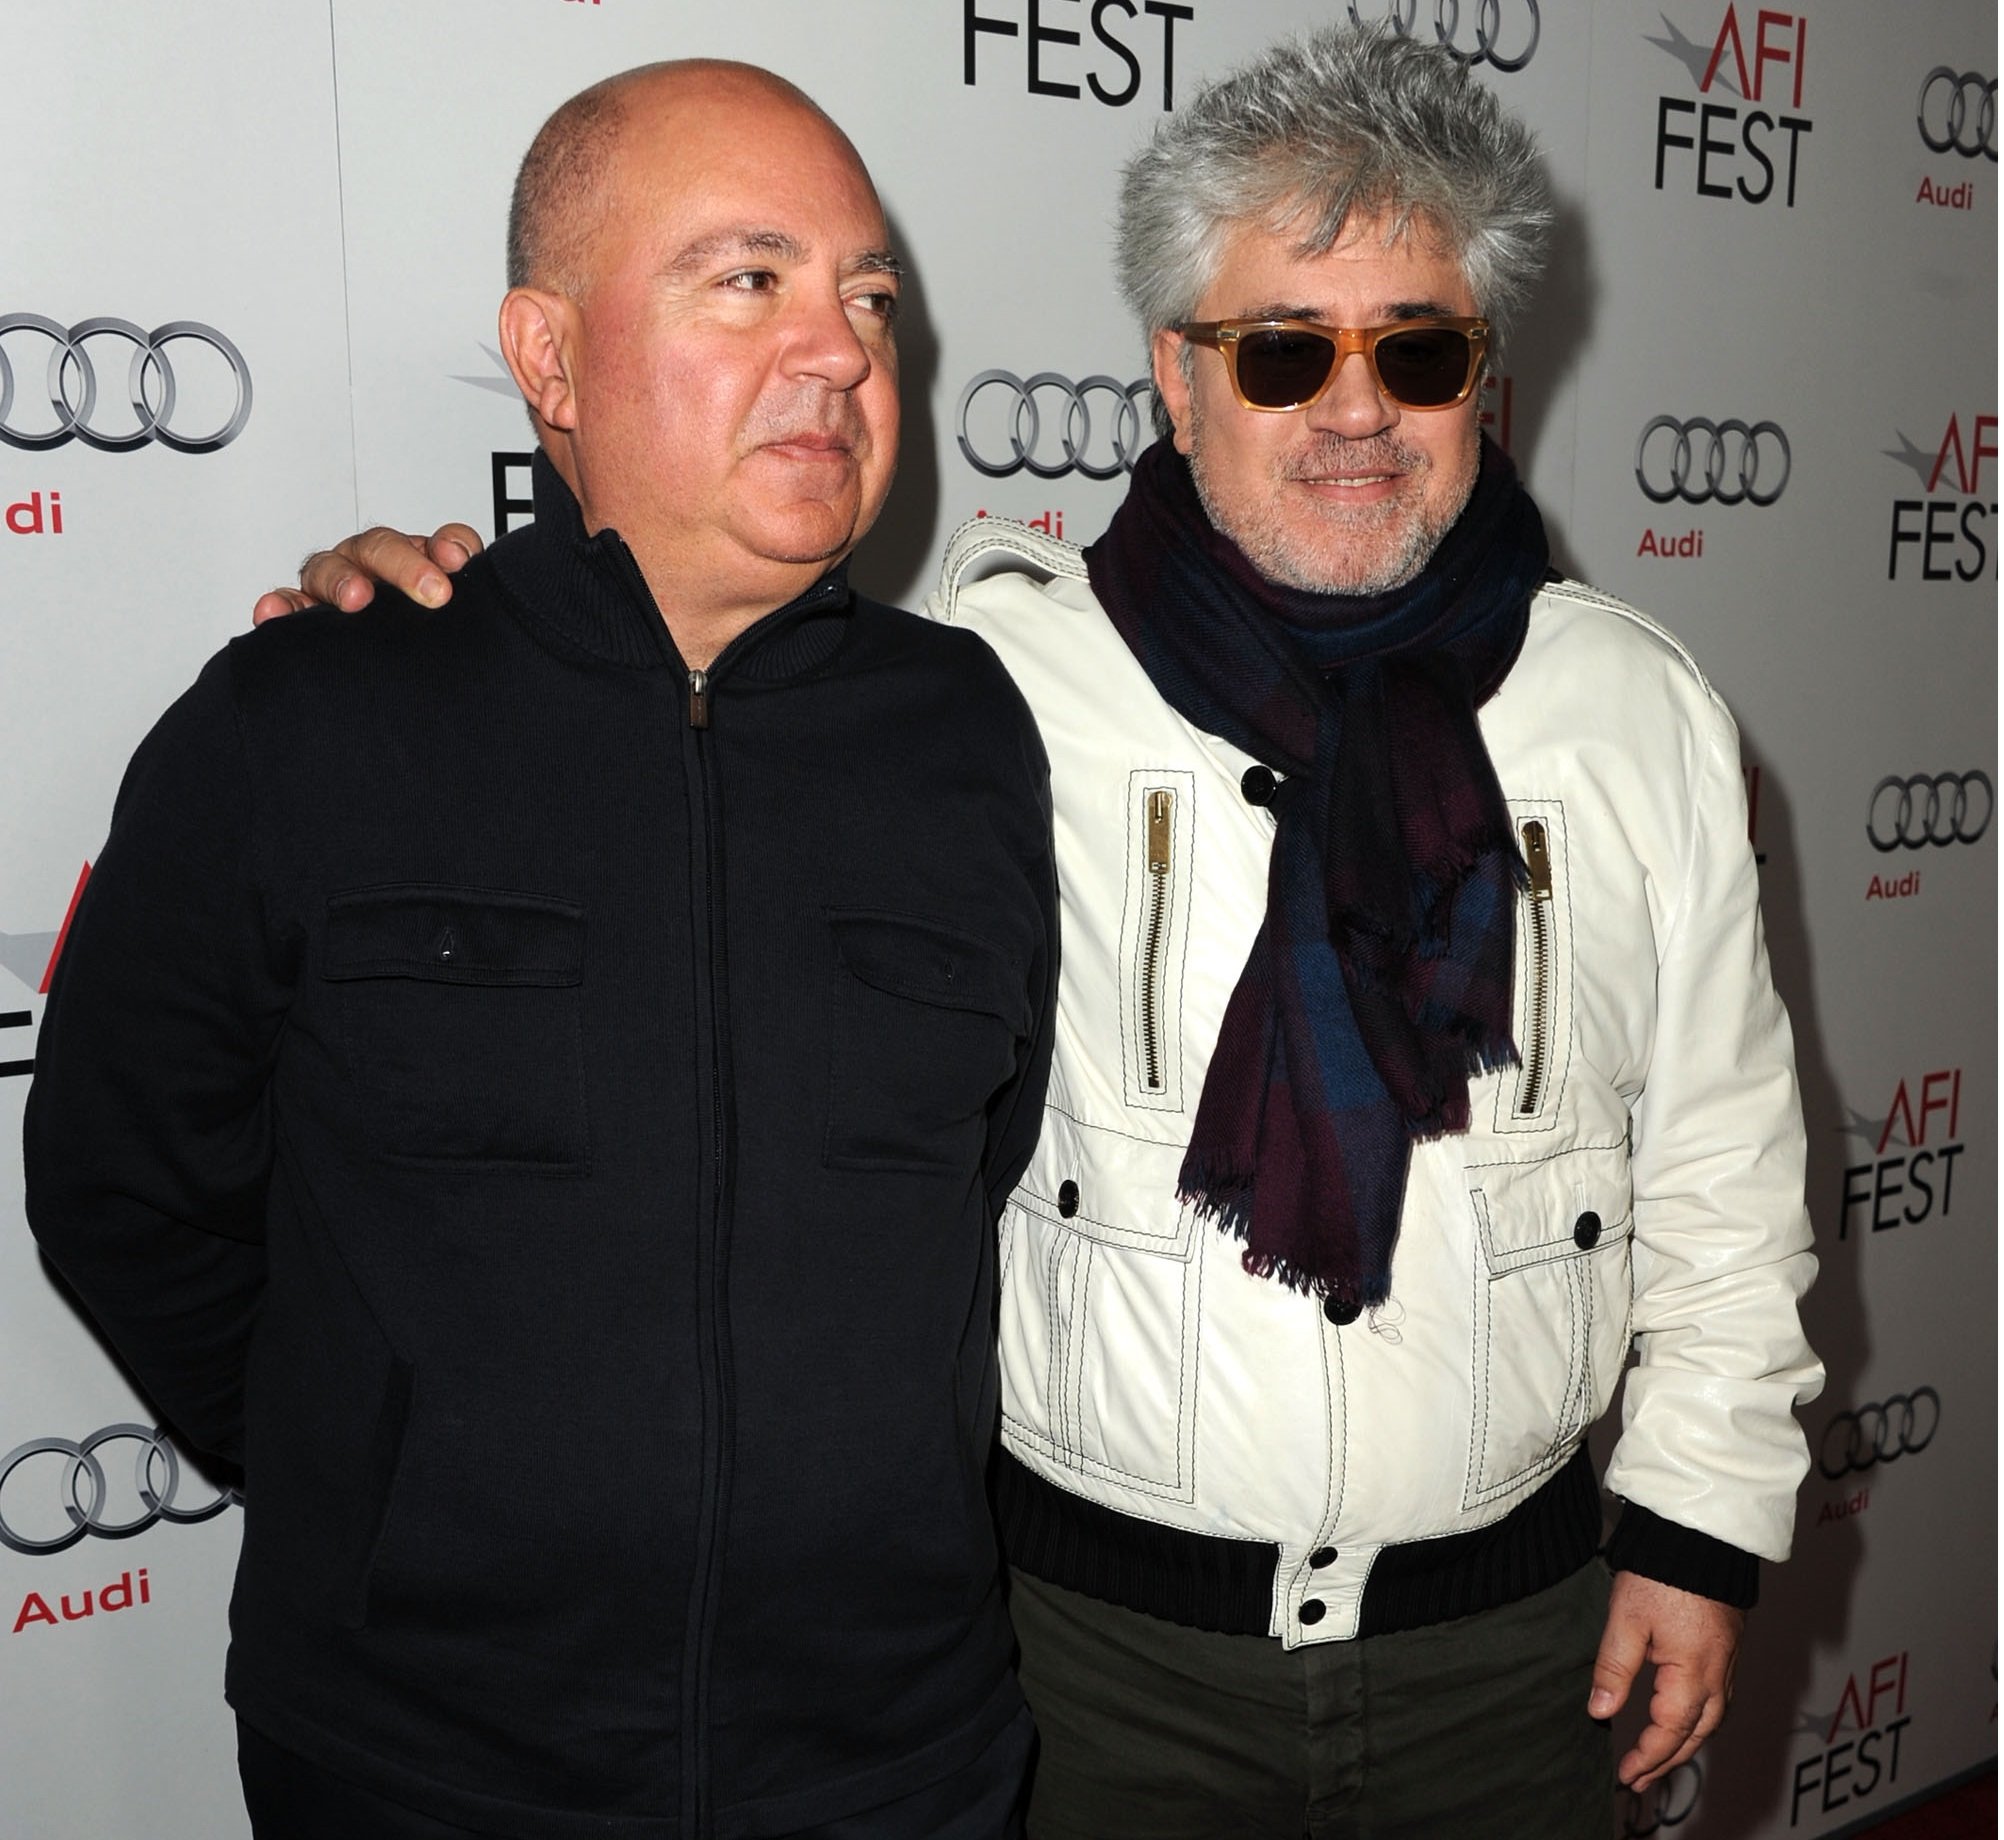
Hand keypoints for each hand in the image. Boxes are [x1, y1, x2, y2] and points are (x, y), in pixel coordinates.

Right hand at [251, 524, 483, 623]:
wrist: (406, 682)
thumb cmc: (422, 632)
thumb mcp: (456, 611)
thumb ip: (467, 583)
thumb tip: (465, 561)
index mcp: (413, 560)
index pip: (432, 544)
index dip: (446, 546)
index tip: (458, 562)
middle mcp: (370, 567)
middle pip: (377, 548)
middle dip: (402, 565)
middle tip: (430, 591)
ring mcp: (333, 588)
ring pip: (327, 570)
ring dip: (342, 580)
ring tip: (356, 598)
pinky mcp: (304, 616)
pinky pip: (287, 607)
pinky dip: (280, 606)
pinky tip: (275, 612)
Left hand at [1588, 1572, 1743, 1790]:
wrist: (1700, 1538)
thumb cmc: (1661, 1574)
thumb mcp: (1626, 1620)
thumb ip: (1614, 1668)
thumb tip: (1599, 1712)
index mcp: (1693, 1674)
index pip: (1670, 1731)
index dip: (1648, 1757)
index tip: (1627, 1774)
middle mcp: (1718, 1676)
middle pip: (1696, 1734)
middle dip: (1668, 1760)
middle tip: (1641, 1779)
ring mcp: (1728, 1663)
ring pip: (1712, 1719)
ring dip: (1685, 1743)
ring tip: (1658, 1758)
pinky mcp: (1730, 1648)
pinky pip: (1719, 1699)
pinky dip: (1700, 1720)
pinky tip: (1684, 1719)